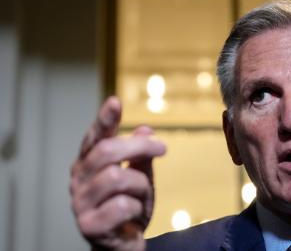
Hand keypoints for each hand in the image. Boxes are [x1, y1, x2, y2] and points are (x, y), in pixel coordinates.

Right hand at [70, 96, 165, 250]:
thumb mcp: (139, 178)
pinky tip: (135, 214)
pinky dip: (137, 207)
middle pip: (106, 151)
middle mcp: (79, 180)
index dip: (104, 120)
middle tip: (163, 148)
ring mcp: (80, 203)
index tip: (115, 102)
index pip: (94, 137)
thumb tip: (146, 129)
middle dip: (139, 146)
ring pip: (116, 177)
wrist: (123, 245)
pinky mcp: (88, 225)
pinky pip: (121, 205)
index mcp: (88, 164)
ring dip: (141, 185)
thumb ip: (140, 156)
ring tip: (143, 196)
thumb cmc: (128, 209)